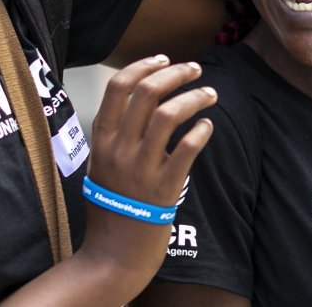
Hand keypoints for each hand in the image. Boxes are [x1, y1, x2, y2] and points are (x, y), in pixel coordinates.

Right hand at [83, 55, 215, 277]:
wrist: (115, 253)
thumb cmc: (112, 206)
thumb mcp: (101, 164)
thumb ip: (116, 134)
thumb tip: (141, 97)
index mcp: (102, 140)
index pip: (118, 87)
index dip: (145, 66)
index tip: (166, 59)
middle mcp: (118, 149)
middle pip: (147, 92)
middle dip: (176, 73)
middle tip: (195, 70)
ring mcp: (140, 168)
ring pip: (169, 114)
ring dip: (195, 97)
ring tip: (210, 94)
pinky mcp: (164, 187)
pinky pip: (187, 148)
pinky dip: (201, 130)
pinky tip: (208, 126)